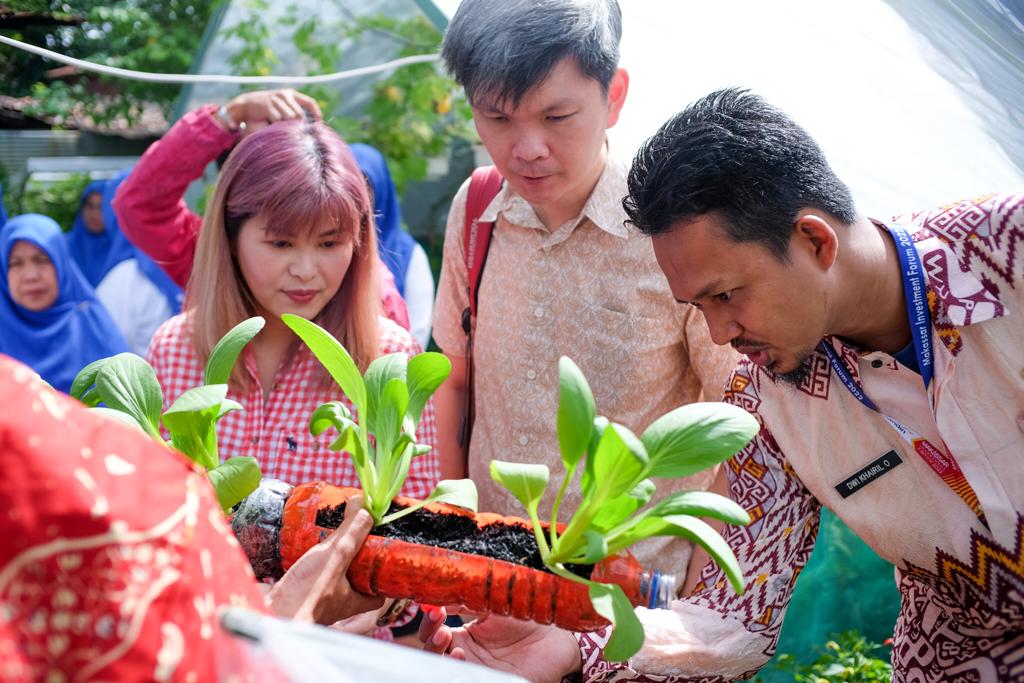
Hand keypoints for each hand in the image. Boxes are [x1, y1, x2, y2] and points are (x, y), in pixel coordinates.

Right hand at [220, 88, 321, 133]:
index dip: (316, 113)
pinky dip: (277, 126)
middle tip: (292, 134)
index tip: (319, 125)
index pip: (309, 102)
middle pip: (300, 115)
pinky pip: (278, 120)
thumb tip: (312, 126)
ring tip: (278, 129)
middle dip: (297, 126)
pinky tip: (271, 127)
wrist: (245, 104)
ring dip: (286, 127)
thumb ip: (294, 113)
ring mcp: (276, 99)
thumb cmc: (266, 110)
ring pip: (290, 118)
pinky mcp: (268, 105)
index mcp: (290, 94)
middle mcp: (284, 94)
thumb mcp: (282, 108)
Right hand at [265, 495, 383, 623]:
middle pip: (354, 582)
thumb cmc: (306, 594)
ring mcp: (315, 600)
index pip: (378, 596)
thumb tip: (365, 505)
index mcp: (353, 602)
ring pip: (330, 577)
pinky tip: (305, 545)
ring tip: (332, 536)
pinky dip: (309, 562)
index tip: (383, 557)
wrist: (267, 615)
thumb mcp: (335, 556)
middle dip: (354, 561)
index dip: (382, 580)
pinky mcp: (296, 593)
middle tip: (356, 538)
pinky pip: (308, 576)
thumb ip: (351, 532)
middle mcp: (336, 604)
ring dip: (331, 560)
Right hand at [419, 606, 580, 682]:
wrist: (555, 638)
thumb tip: (437, 594)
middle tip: (440, 627)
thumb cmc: (526, 619)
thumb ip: (465, 600)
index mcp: (464, 636)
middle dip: (429, 640)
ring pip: (441, 670)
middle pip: (431, 655)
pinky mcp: (487, 681)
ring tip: (447, 639)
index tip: (434, 608)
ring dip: (436, 655)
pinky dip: (454, 671)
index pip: (433, 632)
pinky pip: (462, 679)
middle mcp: (465, 656)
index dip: (428, 622)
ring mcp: (474, 671)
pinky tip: (462, 656)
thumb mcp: (492, 604)